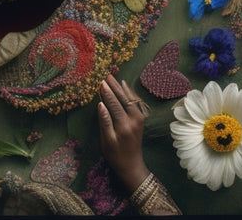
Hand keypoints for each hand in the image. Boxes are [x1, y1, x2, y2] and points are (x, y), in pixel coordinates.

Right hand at [97, 74, 149, 192]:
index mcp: (124, 125)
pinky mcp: (140, 120)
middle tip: (107, 75)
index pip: (114, 104)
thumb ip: (104, 122)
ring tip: (114, 78)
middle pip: (123, 99)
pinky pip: (135, 103)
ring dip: (121, 88)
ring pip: (130, 99)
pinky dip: (130, 93)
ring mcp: (139, 119)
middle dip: (114, 86)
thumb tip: (100, 104)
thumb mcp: (106, 141)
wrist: (132, 166)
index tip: (101, 81)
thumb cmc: (115, 155)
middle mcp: (134, 120)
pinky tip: (125, 87)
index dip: (107, 93)